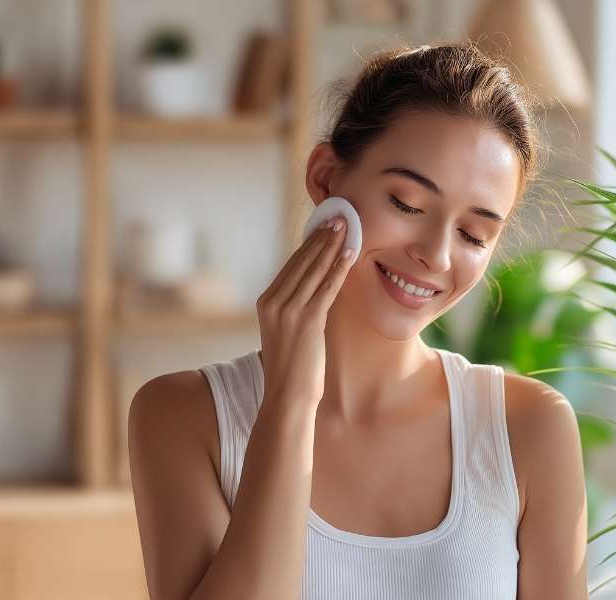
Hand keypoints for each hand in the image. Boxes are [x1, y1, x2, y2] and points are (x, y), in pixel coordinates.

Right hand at [255, 217, 352, 408]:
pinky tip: (349, 253)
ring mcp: (288, 310)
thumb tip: (315, 289)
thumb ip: (295, 308)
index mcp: (266, 302)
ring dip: (332, 246)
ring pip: (314, 270)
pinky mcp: (307, 320)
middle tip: (337, 217)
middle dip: (321, 238)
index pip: (291, 265)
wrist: (286, 396)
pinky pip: (327, 287)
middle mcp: (273, 302)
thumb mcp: (286, 331)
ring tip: (346, 227)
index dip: (309, 244)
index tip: (322, 227)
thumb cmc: (290, 369)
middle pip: (302, 261)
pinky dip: (339, 268)